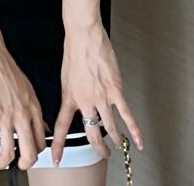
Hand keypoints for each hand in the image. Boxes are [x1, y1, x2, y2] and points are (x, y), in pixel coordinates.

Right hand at [0, 37, 50, 171]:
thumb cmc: (6, 67)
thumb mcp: (28, 89)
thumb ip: (34, 110)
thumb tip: (41, 125)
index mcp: (33, 108)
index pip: (41, 140)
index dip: (35, 152)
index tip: (29, 154)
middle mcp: (22, 115)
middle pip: (30, 152)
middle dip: (25, 164)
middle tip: (19, 165)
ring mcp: (6, 117)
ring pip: (9, 153)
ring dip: (3, 163)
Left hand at [50, 20, 144, 165]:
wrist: (84, 34)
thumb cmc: (75, 50)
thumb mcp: (66, 76)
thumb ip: (72, 93)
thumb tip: (76, 102)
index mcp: (69, 97)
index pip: (62, 126)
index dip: (58, 145)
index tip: (56, 158)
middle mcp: (85, 101)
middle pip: (91, 134)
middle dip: (97, 147)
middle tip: (101, 153)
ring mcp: (101, 97)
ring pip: (110, 128)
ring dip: (115, 140)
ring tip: (117, 145)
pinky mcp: (115, 91)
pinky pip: (126, 115)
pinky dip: (134, 130)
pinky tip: (138, 141)